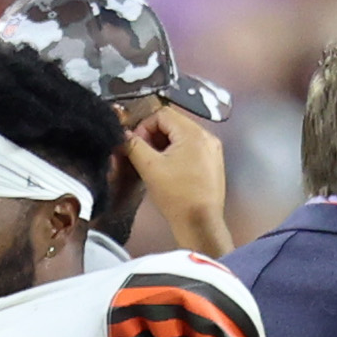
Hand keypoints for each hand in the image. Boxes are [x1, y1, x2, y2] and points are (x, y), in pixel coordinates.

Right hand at [122, 106, 232, 254]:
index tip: (137, 144)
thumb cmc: (177, 196)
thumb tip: (122, 135)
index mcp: (193, 133)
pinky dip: (177, 154)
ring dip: (164, 145)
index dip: (144, 126)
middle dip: (154, 136)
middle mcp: (207, 137)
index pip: (163, 114)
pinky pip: (191, 149)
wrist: (200, 223)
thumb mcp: (149, 168)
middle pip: (174, 123)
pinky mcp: (213, 163)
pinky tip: (169, 171)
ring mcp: (212, 150)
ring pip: (182, 136)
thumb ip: (134, 146)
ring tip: (155, 165)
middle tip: (144, 155)